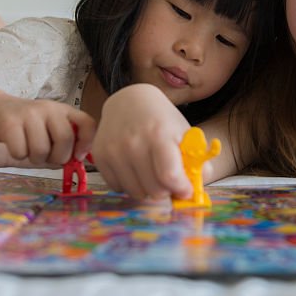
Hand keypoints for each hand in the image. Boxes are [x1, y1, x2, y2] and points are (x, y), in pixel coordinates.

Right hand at [0, 95, 95, 166]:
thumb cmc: (27, 125)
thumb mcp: (49, 128)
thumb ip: (64, 143)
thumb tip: (76, 162)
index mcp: (63, 110)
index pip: (87, 123)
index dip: (86, 143)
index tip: (77, 157)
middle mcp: (49, 108)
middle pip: (65, 139)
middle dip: (57, 157)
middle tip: (47, 156)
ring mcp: (29, 114)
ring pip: (41, 150)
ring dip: (35, 158)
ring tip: (28, 149)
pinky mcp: (9, 123)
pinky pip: (20, 152)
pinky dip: (18, 155)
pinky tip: (15, 145)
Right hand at [91, 84, 193, 199]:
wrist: (128, 102)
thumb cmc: (160, 120)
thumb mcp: (183, 133)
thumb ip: (195, 160)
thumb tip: (195, 190)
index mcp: (158, 134)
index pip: (169, 176)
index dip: (181, 189)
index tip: (186, 190)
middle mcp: (133, 142)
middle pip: (154, 189)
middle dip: (166, 191)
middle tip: (168, 181)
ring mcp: (114, 150)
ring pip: (136, 193)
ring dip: (147, 190)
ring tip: (152, 175)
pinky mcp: (100, 156)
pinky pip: (118, 187)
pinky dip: (129, 185)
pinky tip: (134, 170)